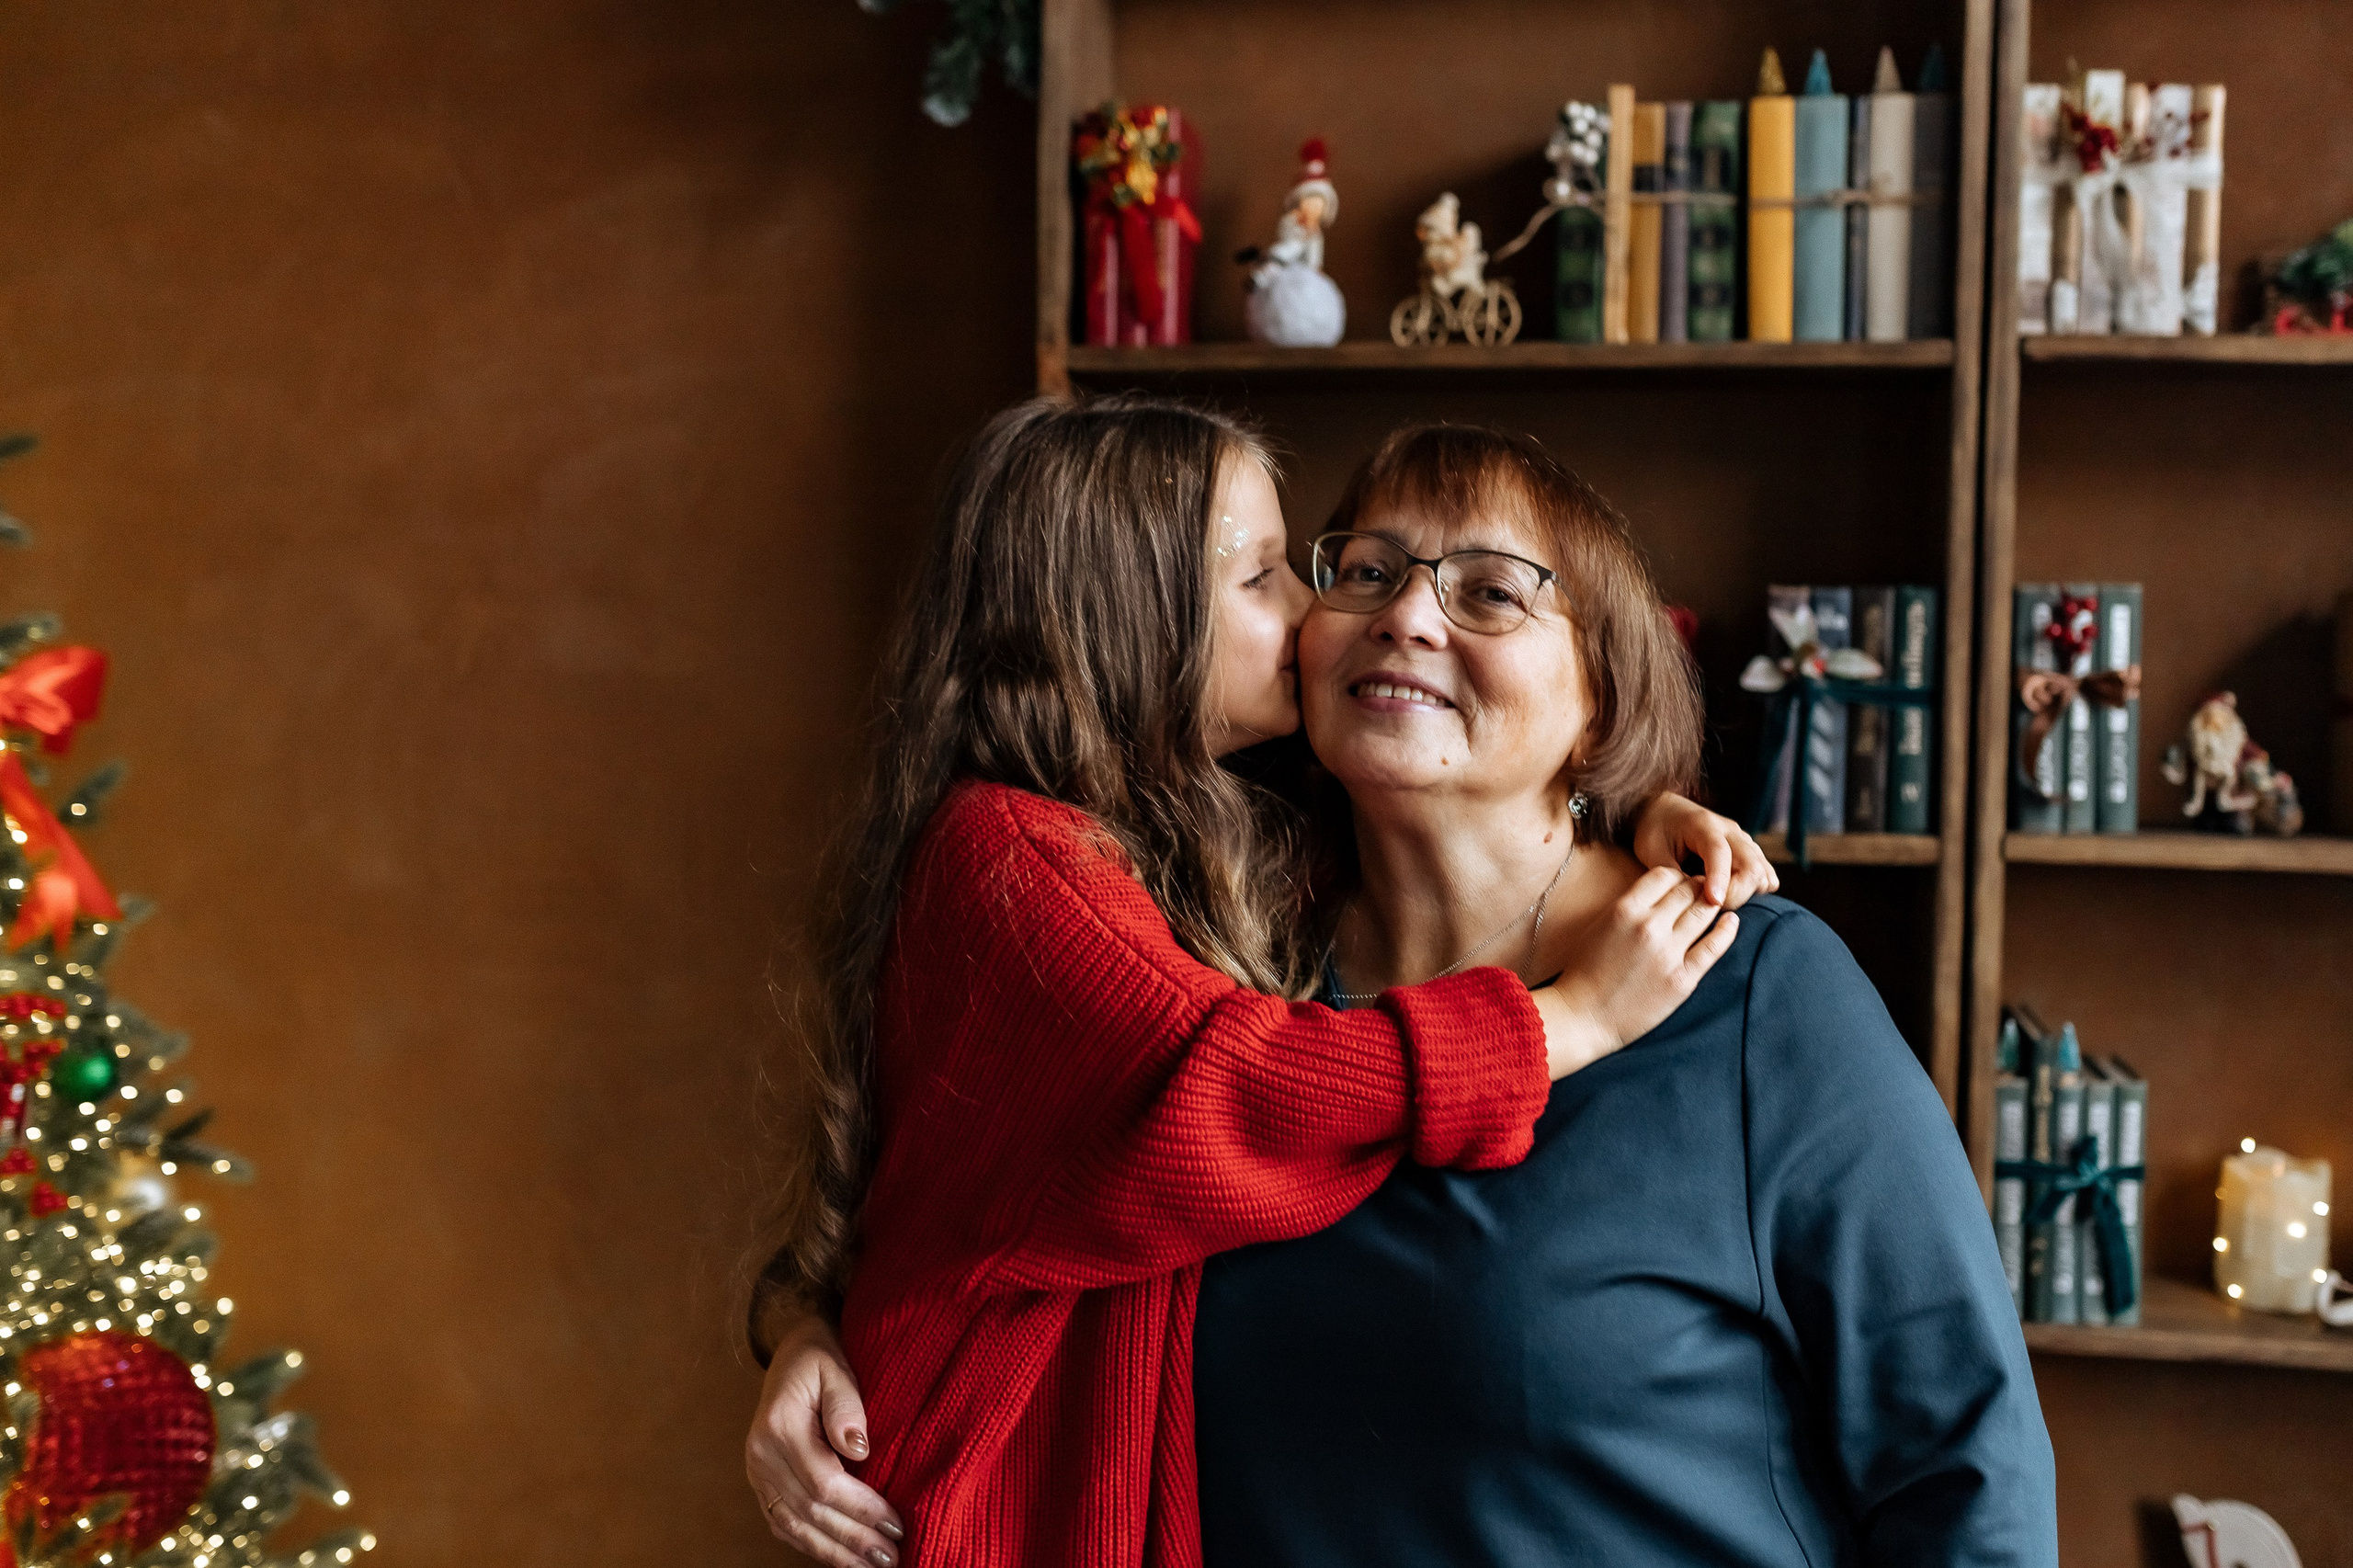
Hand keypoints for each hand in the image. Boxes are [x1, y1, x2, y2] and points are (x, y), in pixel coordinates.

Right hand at [746, 1314, 904, 1566]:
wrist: (791, 1354)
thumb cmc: (820, 1358)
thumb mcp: (836, 1366)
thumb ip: (847, 1405)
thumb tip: (859, 1449)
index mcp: (778, 1427)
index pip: (823, 1482)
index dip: (861, 1508)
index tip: (896, 1522)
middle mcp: (760, 1456)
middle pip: (810, 1512)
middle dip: (853, 1540)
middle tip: (892, 1558)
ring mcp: (757, 1474)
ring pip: (794, 1526)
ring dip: (834, 1553)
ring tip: (872, 1567)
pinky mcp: (763, 1484)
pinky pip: (784, 1524)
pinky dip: (813, 1546)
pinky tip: (842, 1559)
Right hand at [1535, 866, 1738, 1077]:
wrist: (1582, 1017)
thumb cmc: (1584, 971)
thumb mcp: (1598, 926)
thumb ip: (1627, 906)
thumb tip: (1658, 892)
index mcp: (1624, 909)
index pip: (1665, 875)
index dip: (1676, 877)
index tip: (1679, 883)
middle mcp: (1648, 926)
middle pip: (1688, 890)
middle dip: (1697, 887)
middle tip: (1703, 890)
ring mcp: (1668, 954)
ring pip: (1704, 912)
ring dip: (1712, 904)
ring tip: (1715, 903)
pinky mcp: (1682, 979)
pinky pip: (1714, 947)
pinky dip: (1727, 930)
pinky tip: (1731, 921)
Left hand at [1631, 792, 1777, 907]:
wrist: (1664, 811)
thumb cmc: (1655, 831)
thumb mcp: (1652, 851)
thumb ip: (1671, 875)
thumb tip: (1692, 901)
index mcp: (1703, 824)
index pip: (1719, 852)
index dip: (1719, 879)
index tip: (1713, 902)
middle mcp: (1730, 830)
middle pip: (1752, 865)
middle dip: (1737, 893)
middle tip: (1710, 907)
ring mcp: (1744, 840)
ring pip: (1763, 873)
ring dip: (1746, 894)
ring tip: (1718, 901)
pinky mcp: (1749, 852)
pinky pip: (1765, 875)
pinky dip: (1753, 890)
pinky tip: (1730, 895)